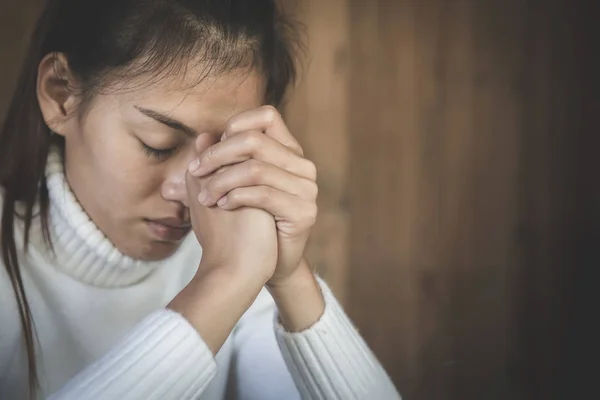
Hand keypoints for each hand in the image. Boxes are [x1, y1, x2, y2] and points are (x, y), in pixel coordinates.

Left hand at [188, 106, 317, 285]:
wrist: (257, 266)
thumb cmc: (242, 221)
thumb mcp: (227, 186)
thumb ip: (217, 161)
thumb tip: (202, 136)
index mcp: (288, 152)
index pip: (267, 117)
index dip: (236, 125)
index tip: (210, 149)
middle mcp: (302, 166)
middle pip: (255, 141)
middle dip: (218, 154)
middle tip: (196, 171)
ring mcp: (306, 190)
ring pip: (256, 168)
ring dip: (221, 181)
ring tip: (205, 197)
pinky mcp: (304, 212)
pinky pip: (264, 194)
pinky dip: (237, 197)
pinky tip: (223, 205)